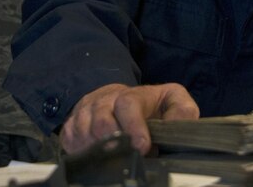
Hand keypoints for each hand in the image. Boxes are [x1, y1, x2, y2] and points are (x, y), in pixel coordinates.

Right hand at [60, 83, 199, 154]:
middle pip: (102, 120)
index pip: (128, 104)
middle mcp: (106, 100)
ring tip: (114, 157)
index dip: (133, 126)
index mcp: (134, 94)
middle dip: (114, 141)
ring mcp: (86, 112)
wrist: (122, 101)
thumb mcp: (174, 101)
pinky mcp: (72, 125)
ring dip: (99, 148)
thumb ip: (182, 111)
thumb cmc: (152, 106)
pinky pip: (70, 140)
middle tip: (126, 156)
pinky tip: (96, 155)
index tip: (142, 146)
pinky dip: (81, 151)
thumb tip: (177, 125)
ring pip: (84, 132)